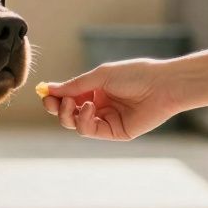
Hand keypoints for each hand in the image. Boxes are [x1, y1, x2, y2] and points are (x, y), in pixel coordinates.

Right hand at [40, 59, 184, 140]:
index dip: (56, 97)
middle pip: (69, 113)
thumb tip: (49, 89)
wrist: (162, 86)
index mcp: (96, 89)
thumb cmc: (135, 75)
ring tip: (74, 104)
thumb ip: (75, 85)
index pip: (69, 97)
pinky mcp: (115, 132)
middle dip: (58, 108)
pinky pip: (90, 131)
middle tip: (53, 102)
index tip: (45, 94)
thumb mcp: (100, 76)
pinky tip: (90, 109)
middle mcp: (100, 105)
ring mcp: (107, 120)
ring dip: (69, 115)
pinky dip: (84, 121)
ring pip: (76, 124)